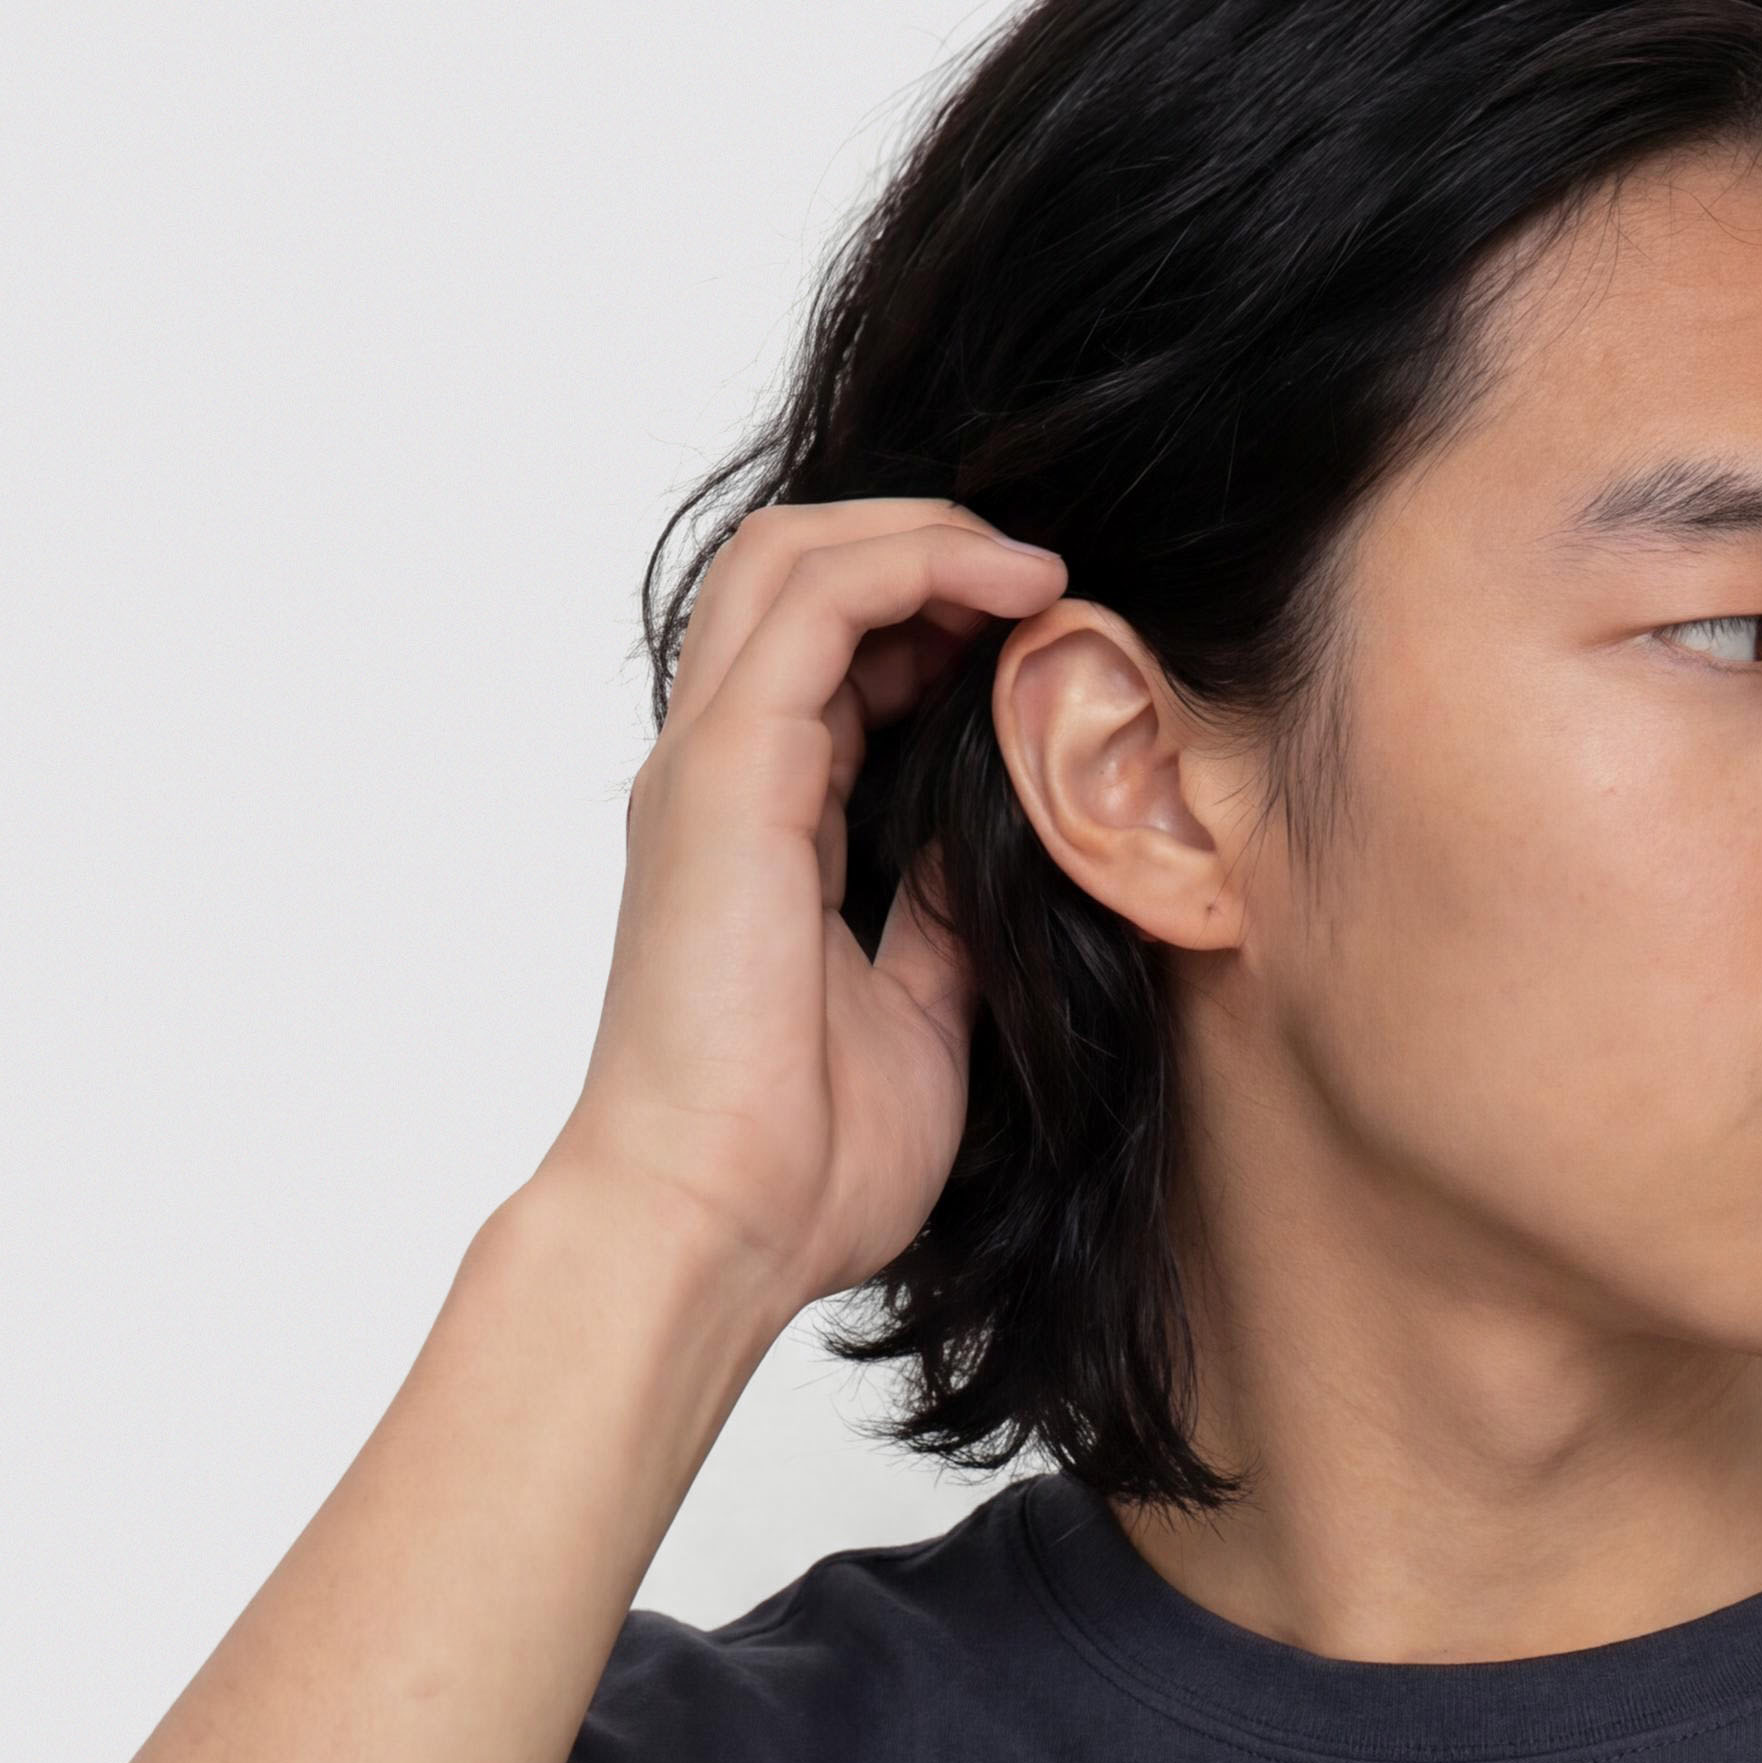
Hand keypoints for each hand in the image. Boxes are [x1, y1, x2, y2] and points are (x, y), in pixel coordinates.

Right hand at [540, 496, 1066, 1334]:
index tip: (1045, 649)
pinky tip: (1017, 592)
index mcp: (755, 831)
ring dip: (925, 536)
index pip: (827, 661)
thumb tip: (1002, 849)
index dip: (932, 624)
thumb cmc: (800, 1163)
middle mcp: (719, 779)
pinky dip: (917, 567)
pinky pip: (817, 603)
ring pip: (795, 557)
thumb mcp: (920, 1018)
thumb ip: (944, 920)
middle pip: (794, 575)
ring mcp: (712, 768)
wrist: (715, 1226)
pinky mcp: (729, 776)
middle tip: (1049, 585)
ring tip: (1039, 571)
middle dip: (925, 549)